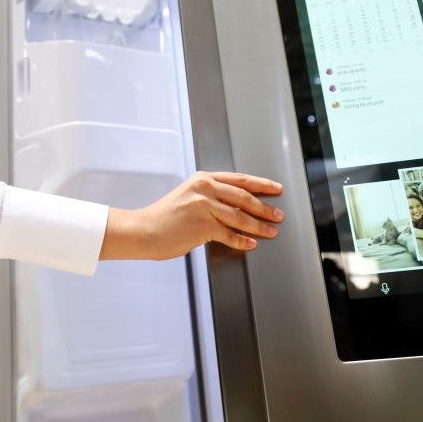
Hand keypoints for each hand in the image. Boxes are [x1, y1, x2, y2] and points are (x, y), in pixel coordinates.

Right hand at [100, 171, 283, 260]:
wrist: (144, 229)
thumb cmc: (164, 216)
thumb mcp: (188, 196)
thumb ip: (210, 196)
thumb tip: (236, 206)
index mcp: (203, 178)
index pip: (239, 179)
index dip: (261, 184)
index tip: (275, 188)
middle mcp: (205, 189)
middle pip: (244, 197)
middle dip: (265, 207)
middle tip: (278, 215)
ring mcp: (204, 207)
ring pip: (240, 216)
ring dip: (259, 225)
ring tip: (271, 231)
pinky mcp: (203, 226)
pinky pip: (230, 235)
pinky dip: (242, 240)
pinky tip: (250, 243)